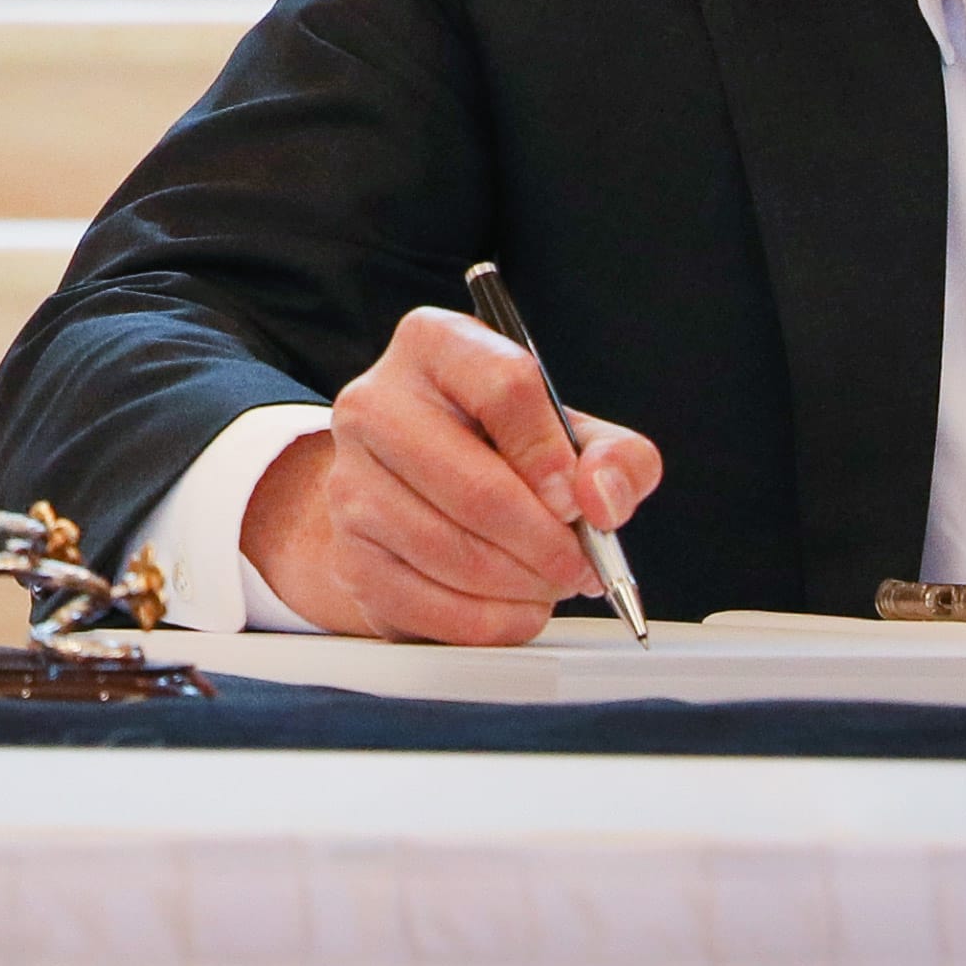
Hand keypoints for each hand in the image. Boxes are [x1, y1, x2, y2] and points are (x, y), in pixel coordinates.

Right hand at [237, 307, 664, 645]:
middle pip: (475, 486)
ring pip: (449, 550)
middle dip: (544, 542)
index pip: (504, 387)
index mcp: (435, 345)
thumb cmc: (501, 452)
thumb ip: (615, 457)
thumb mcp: (572, 435)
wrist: (416, 490)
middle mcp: (376, 403)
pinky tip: (514, 606)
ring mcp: (350, 480)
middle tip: (579, 564)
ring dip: (520, 585)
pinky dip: (487, 620)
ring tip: (549, 582)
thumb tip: (602, 500)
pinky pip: (425, 602)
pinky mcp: (349, 553)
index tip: (575, 499)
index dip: (552, 454)